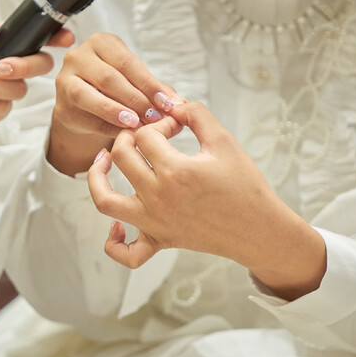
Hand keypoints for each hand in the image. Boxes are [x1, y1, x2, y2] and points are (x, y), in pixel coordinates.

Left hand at [0, 18, 74, 125]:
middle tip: (1, 67)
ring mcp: (6, 88)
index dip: (57, 36)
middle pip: (41, 65)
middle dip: (25, 66)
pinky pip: (6, 109)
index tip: (65, 37)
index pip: (37, 38)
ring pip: (21, 89)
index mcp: (4, 43)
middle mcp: (11, 65)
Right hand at [47, 32, 183, 175]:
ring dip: (116, 111)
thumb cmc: (115, 89)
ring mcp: (64, 81)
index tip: (168, 102)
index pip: (128, 63)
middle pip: (109, 78)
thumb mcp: (135, 81)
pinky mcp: (62, 108)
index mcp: (101, 43)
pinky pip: (85, 118)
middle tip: (156, 117)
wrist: (85, 108)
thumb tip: (179, 103)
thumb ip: (155, 90)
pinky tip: (124, 133)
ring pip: (88, 96)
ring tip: (137, 125)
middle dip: (135, 99)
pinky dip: (107, 126)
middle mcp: (78, 57)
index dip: (149, 84)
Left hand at [88, 102, 326, 300]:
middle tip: (145, 135)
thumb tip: (172, 104)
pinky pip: (126, 253)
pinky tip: (117, 225)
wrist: (259, 229)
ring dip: (97, 177)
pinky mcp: (160, 241)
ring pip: (105, 200)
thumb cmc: (245, 185)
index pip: (146, 134)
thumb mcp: (224, 141)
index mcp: (175, 171)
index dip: (159, 122)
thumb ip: (196, 114)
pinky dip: (114, 242)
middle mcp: (158, 197)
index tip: (176, 126)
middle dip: (129, 137)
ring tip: (103, 161)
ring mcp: (155, 223)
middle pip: (121, 157)